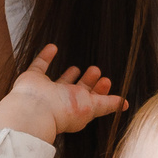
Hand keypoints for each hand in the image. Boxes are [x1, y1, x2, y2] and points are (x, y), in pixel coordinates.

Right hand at [0, 46, 127, 144]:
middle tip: (96, 70)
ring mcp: (46, 90)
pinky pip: (39, 65)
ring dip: (69, 74)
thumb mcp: (93, 107)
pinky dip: (45, 56)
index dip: (99, 90)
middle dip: (87, 81)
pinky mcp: (32, 79)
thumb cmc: (64, 110)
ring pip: (60, 81)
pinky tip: (53, 47)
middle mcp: (61, 100)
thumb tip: (125, 104)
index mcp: (76, 108)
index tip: (107, 80)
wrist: (35, 109)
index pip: (91, 99)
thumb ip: (108, 104)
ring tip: (77, 66)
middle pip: (77, 90)